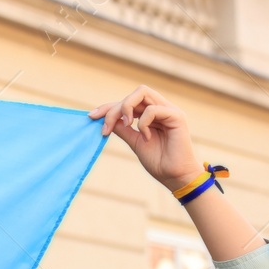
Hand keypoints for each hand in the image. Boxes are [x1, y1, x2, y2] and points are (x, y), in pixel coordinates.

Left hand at [88, 86, 203, 190]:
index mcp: (152, 114)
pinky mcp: (176, 116)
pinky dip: (143, 123)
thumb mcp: (135, 142)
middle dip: (115, 108)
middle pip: (134, 93)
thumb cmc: (159, 161)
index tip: (92, 116)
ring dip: (126, 108)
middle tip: (106, 127)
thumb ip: (123, 129)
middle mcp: (161, 108)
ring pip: (142, 92)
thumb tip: (106, 119)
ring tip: (125, 126)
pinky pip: (152, 109)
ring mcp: (169, 110)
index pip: (128, 101)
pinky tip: (146, 137)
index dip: (109, 107)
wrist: (175, 176)